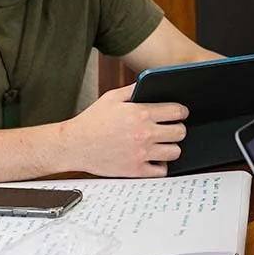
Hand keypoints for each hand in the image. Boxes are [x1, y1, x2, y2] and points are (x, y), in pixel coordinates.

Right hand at [62, 84, 188, 177]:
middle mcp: (143, 133)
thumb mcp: (112, 97)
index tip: (179, 113)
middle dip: (178, 128)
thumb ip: (134, 89)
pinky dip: (161, 166)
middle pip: (180, 132)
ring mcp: (140, 154)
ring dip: (171, 147)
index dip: (181, 111)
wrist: (73, 145)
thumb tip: (153, 83)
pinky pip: (161, 171)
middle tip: (171, 128)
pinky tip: (154, 158)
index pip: (177, 111)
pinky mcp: (135, 170)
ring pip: (175, 152)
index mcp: (140, 113)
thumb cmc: (92, 120)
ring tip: (163, 143)